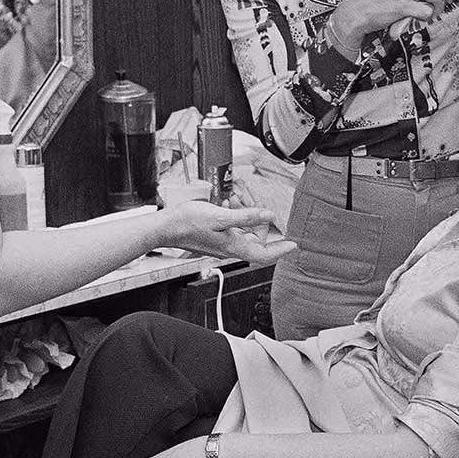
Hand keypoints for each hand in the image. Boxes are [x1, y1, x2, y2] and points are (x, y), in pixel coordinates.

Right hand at [151, 199, 292, 262]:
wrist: (165, 227)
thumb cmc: (189, 223)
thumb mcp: (221, 216)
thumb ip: (246, 217)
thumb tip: (269, 215)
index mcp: (234, 246)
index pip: (264, 254)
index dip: (280, 251)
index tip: (293, 245)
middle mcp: (229, 248)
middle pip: (256, 243)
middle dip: (263, 228)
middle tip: (267, 217)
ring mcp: (221, 244)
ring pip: (244, 234)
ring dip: (246, 218)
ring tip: (241, 203)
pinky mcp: (214, 238)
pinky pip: (232, 230)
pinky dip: (234, 218)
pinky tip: (227, 205)